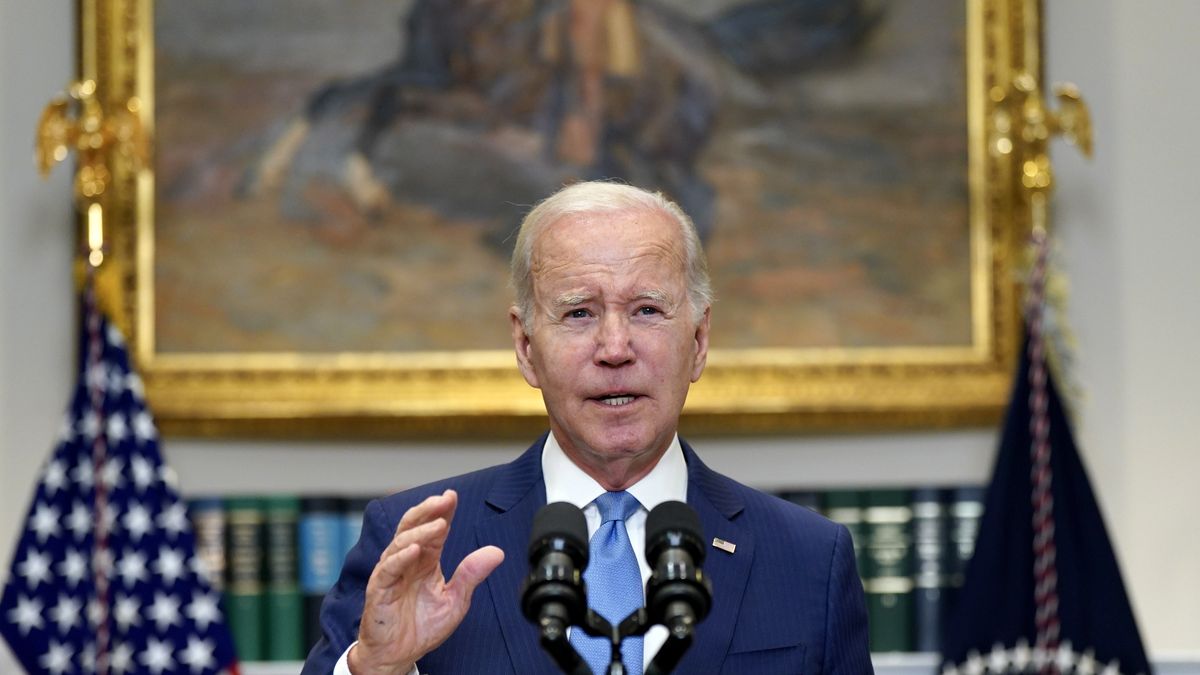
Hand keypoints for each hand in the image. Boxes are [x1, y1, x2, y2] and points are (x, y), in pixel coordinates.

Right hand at [348, 489, 504, 674]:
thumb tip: (497, 552)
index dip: (443, 512)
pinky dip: (401, 557)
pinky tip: (415, 549)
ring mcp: (391, 573)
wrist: (398, 656)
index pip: (434, 530)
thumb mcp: (455, 600)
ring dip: (420, 531)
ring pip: (401, 542)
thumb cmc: (421, 627)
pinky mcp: (379, 589)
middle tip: (444, 500)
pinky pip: (389, 568)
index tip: (453, 496)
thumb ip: (471, 574)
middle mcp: (407, 562)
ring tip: (438, 524)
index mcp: (425, 562)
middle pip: (413, 527)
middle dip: (428, 510)